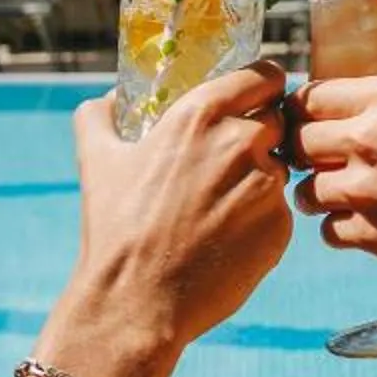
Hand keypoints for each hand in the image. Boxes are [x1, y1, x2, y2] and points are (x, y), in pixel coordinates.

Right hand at [65, 61, 294, 355]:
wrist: (137, 301)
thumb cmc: (115, 228)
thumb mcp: (95, 159)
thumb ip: (101, 115)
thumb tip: (112, 98)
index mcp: (201, 115)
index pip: (262, 75)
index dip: (262, 84)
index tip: (256, 95)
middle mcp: (242, 143)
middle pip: (276, 121)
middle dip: (260, 134)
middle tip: (229, 161)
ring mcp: (267, 187)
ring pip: (278, 169)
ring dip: (258, 179)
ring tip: (217, 208)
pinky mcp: (280, 228)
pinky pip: (278, 211)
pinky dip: (259, 219)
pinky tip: (225, 238)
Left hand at [292, 72, 376, 286]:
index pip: (312, 94)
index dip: (305, 108)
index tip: (311, 119)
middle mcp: (368, 138)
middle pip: (297, 140)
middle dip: (304, 150)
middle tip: (319, 159)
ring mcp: (363, 190)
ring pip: (305, 189)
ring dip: (316, 192)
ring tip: (335, 195)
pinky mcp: (366, 234)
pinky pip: (325, 230)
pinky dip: (336, 229)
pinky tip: (356, 226)